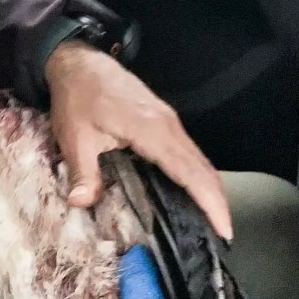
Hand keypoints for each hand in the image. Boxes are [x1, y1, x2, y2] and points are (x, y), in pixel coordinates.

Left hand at [45, 41, 231, 240]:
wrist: (79, 64)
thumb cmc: (77, 98)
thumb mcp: (74, 137)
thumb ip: (82, 172)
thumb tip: (81, 203)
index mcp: (152, 130)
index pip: (190, 172)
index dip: (209, 201)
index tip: (224, 228)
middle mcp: (168, 126)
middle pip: (204, 168)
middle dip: (217, 202)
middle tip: (222, 235)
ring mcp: (168, 122)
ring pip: (199, 160)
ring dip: (209, 189)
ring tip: (212, 221)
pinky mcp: (163, 121)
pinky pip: (187, 152)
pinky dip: (196, 175)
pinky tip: (192, 193)